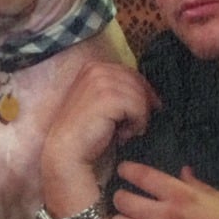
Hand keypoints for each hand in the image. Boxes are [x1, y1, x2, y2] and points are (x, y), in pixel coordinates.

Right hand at [41, 62, 158, 193]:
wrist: (67, 151)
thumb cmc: (85, 132)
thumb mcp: (102, 103)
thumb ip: (119, 91)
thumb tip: (150, 94)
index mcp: (93, 67)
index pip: (132, 73)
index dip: (145, 91)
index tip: (151, 108)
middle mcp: (96, 69)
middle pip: (138, 82)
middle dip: (142, 105)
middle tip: (133, 125)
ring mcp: (100, 81)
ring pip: (140, 95)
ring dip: (138, 117)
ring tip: (123, 132)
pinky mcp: (107, 98)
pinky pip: (138, 107)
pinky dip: (135, 124)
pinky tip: (122, 135)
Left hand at [111, 162, 218, 218]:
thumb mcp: (218, 198)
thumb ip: (195, 184)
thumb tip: (181, 172)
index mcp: (181, 196)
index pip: (143, 176)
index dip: (128, 170)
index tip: (124, 170)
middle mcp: (166, 217)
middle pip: (124, 201)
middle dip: (120, 197)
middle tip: (124, 199)